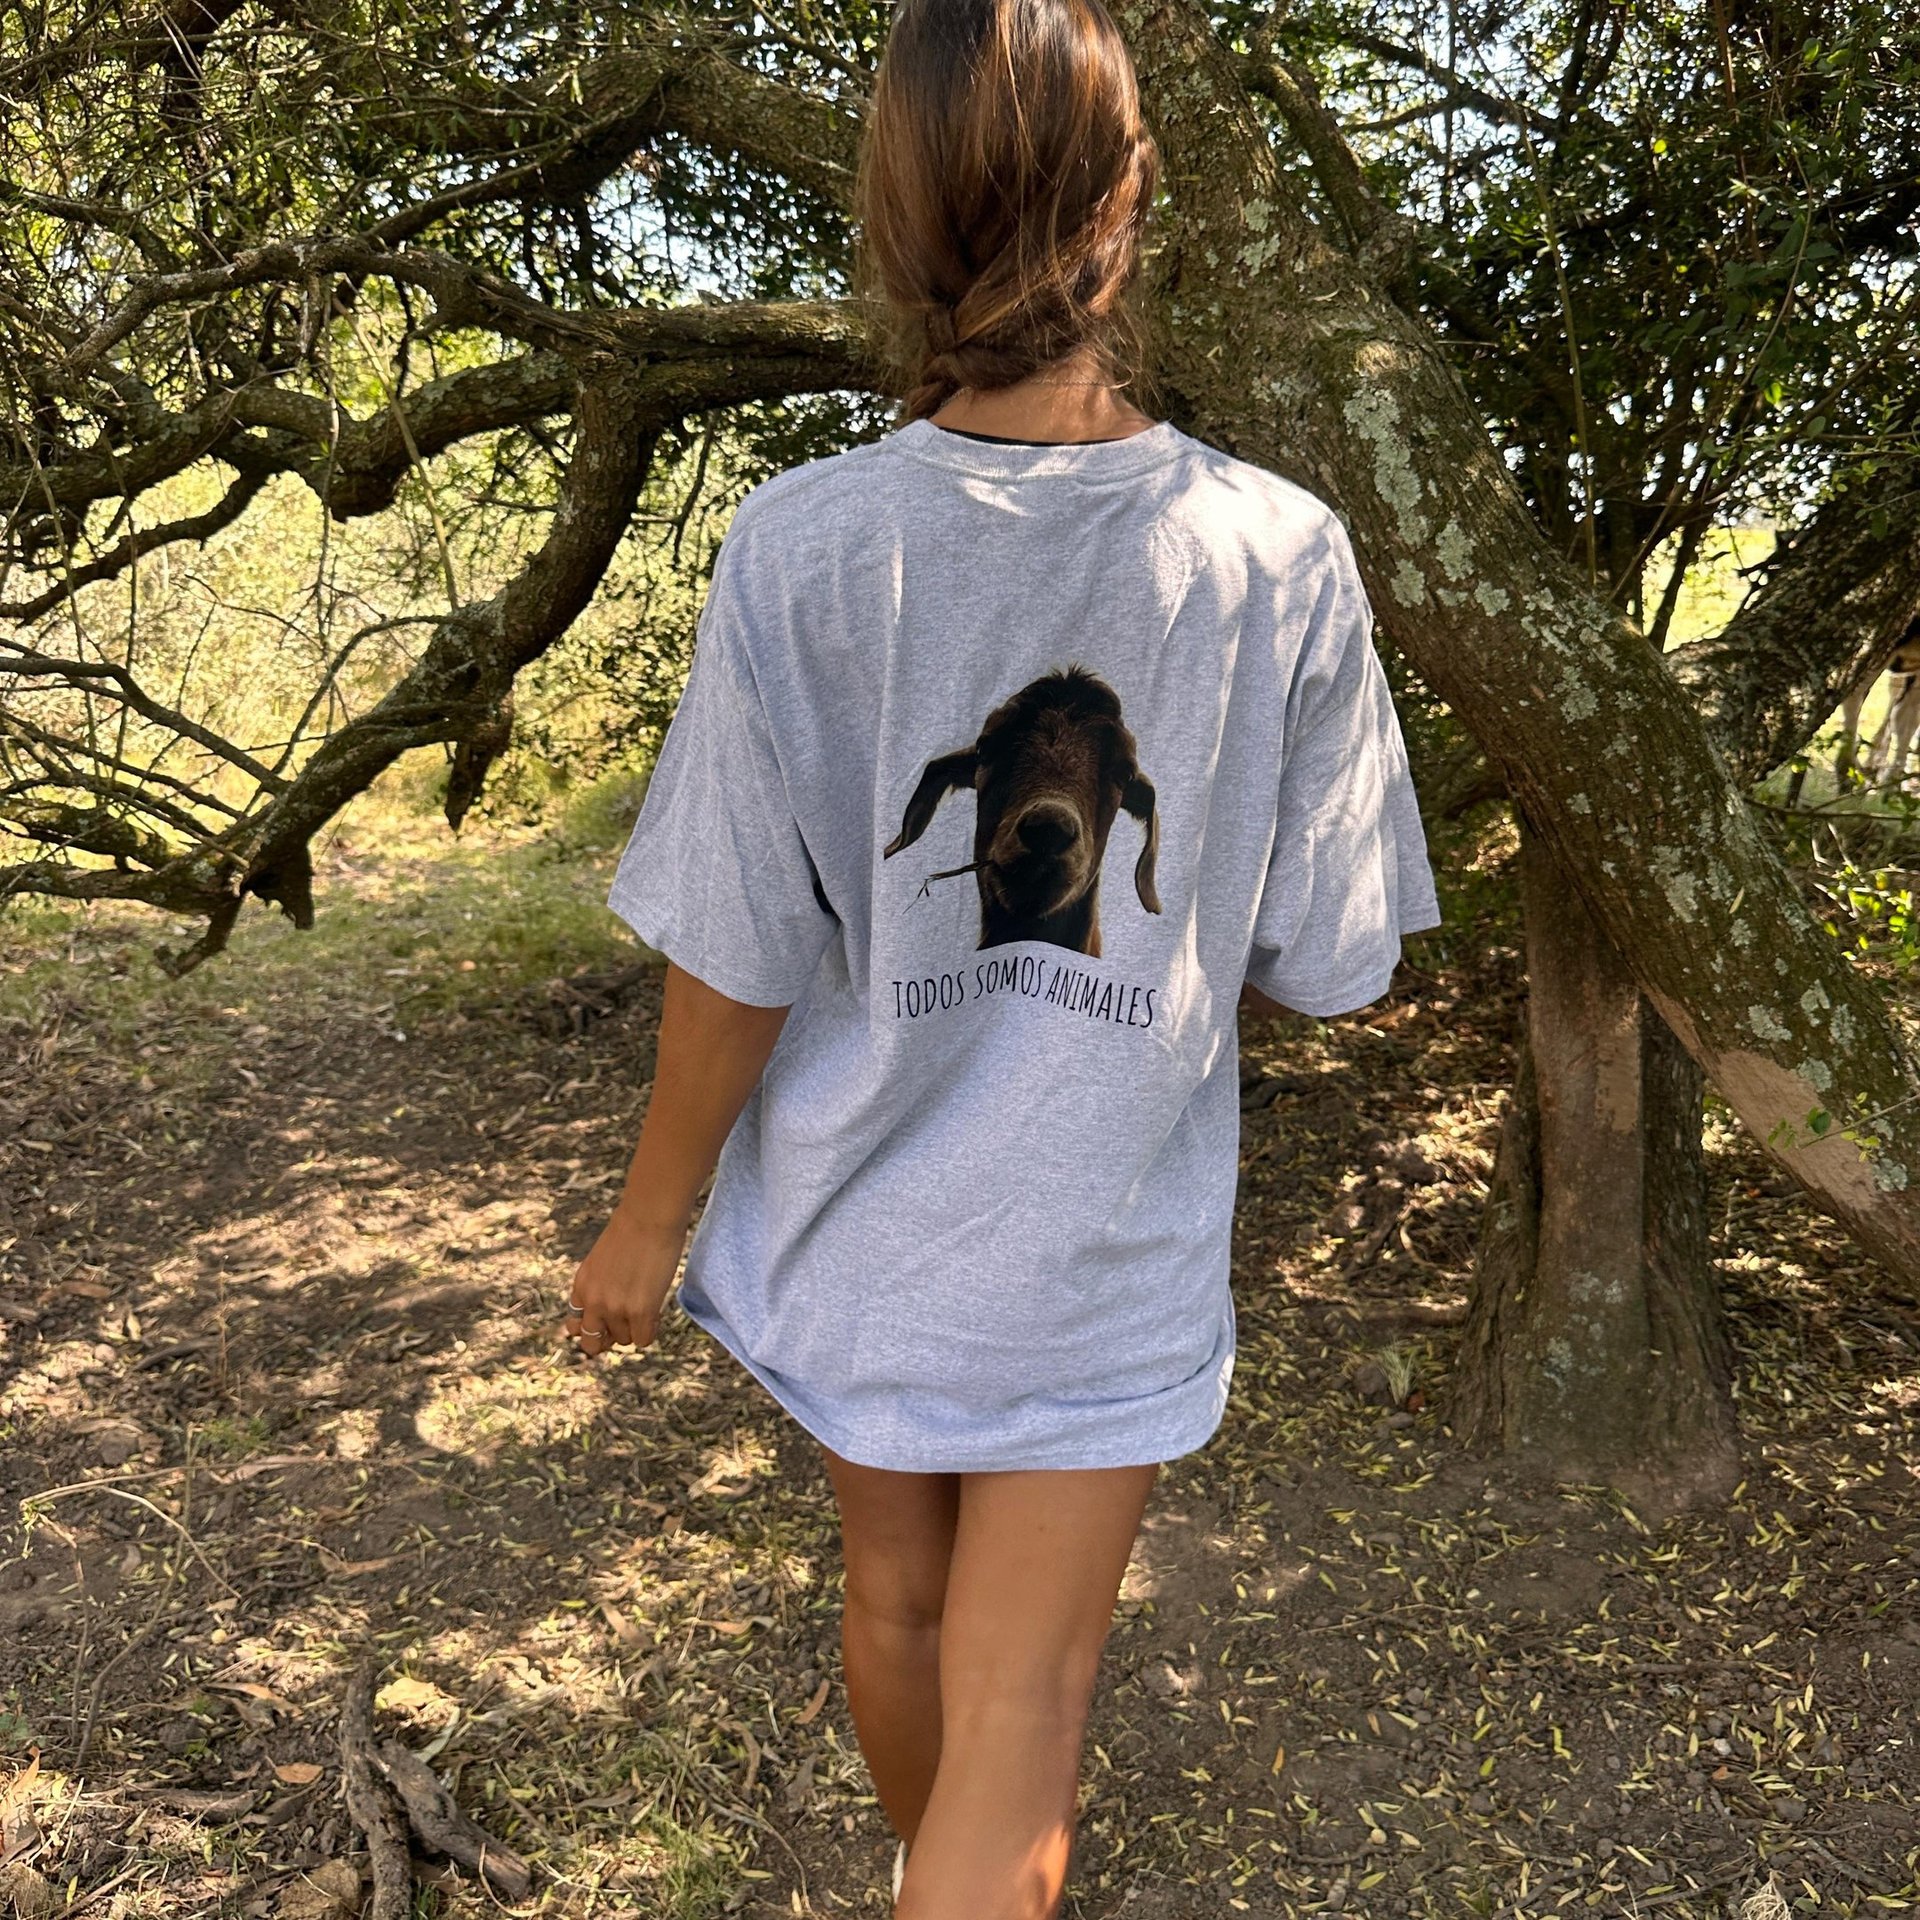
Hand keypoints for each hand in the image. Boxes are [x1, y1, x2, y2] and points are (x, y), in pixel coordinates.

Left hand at [562, 1204, 686, 1356]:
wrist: (649, 1218)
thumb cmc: (631, 1231)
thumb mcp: (599, 1263)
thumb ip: (597, 1288)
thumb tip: (607, 1315)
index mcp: (581, 1287)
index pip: (575, 1326)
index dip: (594, 1326)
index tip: (607, 1320)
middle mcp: (593, 1302)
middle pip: (592, 1343)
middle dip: (609, 1337)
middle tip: (626, 1324)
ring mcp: (615, 1309)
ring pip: (623, 1340)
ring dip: (634, 1328)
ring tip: (646, 1306)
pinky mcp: (640, 1312)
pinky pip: (643, 1340)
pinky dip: (650, 1331)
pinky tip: (656, 1313)